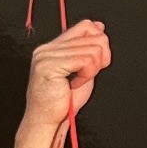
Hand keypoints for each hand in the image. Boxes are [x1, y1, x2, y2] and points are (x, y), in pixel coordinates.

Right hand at [21, 18, 109, 137]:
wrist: (46, 121)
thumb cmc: (62, 102)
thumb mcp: (81, 72)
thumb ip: (89, 51)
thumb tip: (99, 27)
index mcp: (52, 47)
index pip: (85, 26)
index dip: (100, 40)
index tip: (100, 60)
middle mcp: (47, 48)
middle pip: (91, 36)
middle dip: (100, 58)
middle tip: (88, 75)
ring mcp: (46, 56)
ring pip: (91, 50)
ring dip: (91, 71)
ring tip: (78, 82)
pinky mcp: (49, 66)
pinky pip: (85, 61)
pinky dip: (86, 75)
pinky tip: (75, 84)